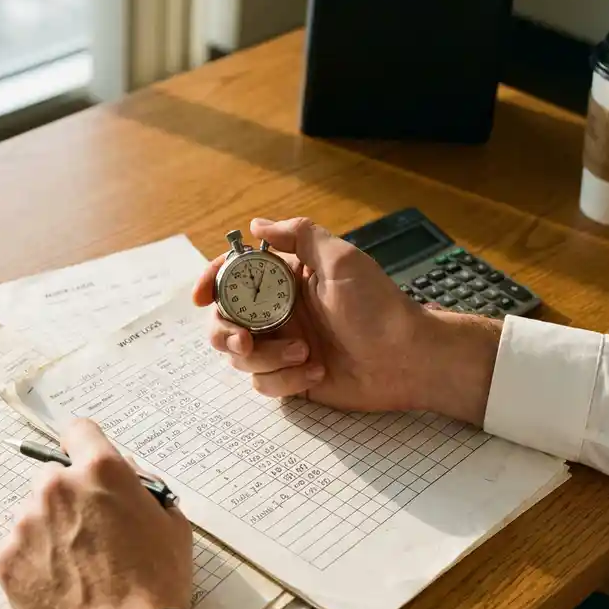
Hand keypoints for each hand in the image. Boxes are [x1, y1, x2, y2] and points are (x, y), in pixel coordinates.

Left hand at [0, 419, 192, 608]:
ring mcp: (26, 522)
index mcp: (101, 470)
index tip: (86, 463)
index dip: (85, 445)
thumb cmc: (156, 583)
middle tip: (91, 532)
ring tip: (77, 568)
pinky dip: (34, 561)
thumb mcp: (172, 524)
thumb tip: (126, 475)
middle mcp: (57, 487)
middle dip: (70, 497)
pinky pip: (18, 548)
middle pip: (54, 476)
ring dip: (50, 530)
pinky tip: (60, 585)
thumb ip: (144, 488)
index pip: (79, 431)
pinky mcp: (6, 558)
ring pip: (34, 513)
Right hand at [193, 218, 501, 424]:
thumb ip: (299, 236)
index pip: (232, 277)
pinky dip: (284, 380)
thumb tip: (256, 225)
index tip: (201, 296)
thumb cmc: (380, 308)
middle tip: (246, 339)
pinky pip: (263, 383)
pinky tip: (316, 373)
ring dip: (266, 358)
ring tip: (306, 354)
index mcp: (285, 281)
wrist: (407, 360)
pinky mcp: (291, 378)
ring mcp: (283, 346)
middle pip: (223, 320)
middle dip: (227, 332)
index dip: (210, 283)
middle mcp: (278, 313)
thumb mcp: (342, 260)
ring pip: (240, 356)